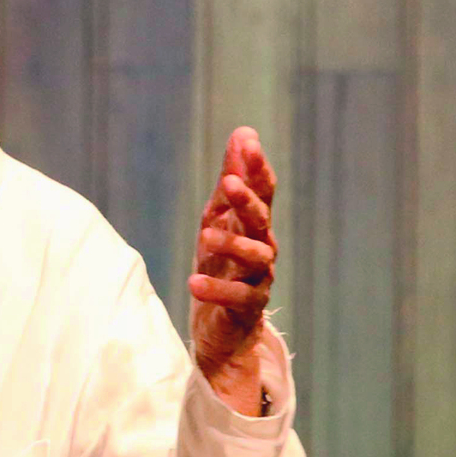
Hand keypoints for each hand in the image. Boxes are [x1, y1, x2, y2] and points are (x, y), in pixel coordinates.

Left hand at [188, 127, 277, 413]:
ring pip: (255, 257)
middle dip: (248, 200)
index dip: (256, 167)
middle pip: (261, 220)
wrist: (223, 323)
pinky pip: (237, 296)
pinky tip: (193, 282)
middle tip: (230, 183)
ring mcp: (258, 278)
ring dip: (231, 244)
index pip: (262, 191)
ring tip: (205, 235)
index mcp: (254, 223)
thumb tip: (244, 133)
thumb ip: (232, 179)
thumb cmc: (222, 263)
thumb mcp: (220, 217)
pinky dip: (216, 289)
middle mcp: (262, 247)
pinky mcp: (247, 307)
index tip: (248, 143)